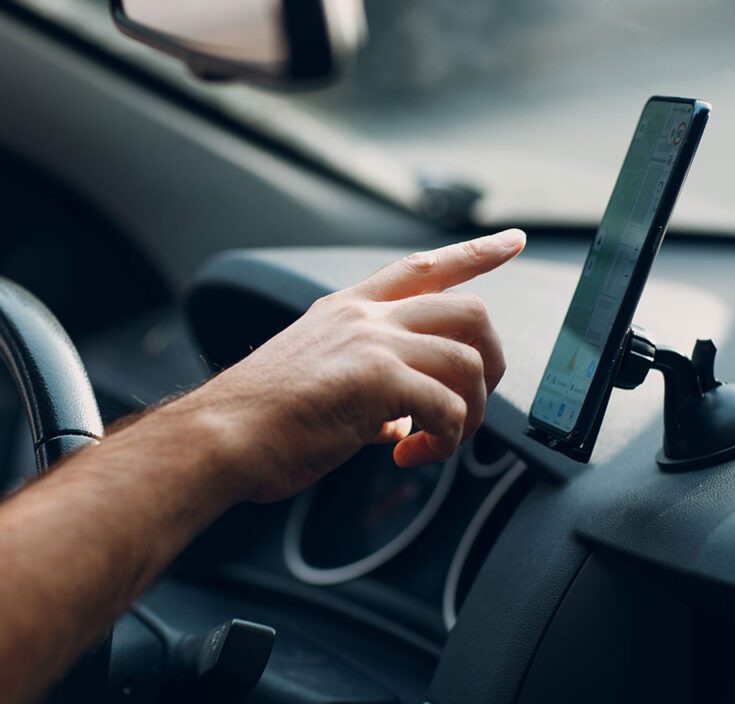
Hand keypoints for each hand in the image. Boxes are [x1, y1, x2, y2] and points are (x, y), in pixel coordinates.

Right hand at [168, 229, 525, 502]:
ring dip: (471, 413)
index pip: (422, 266)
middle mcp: (365, 316)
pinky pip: (449, 407)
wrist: (222, 435)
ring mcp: (372, 341)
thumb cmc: (260, 420)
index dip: (474, 254)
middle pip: (469, 310)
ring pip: (469, 360)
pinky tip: (413, 455)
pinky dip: (445, 440)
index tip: (512, 241)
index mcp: (348, 309)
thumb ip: (368, 392)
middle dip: (491, 360)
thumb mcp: (319, 384)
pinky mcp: (377, 378)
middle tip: (474, 403)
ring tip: (437, 443)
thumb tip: (398, 420)